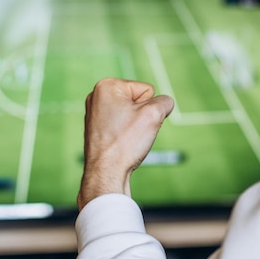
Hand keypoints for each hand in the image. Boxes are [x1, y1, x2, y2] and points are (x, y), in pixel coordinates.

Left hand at [77, 78, 174, 209]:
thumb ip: (164, 102)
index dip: (149, 109)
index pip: (147, 90)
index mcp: (107, 86)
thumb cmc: (126, 142)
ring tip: (125, 140)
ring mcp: (95, 113)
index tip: (136, 124)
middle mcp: (97, 96)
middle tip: (131, 133)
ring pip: (132, 115)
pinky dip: (126, 135)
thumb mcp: (154, 115)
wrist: (106, 172)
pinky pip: (122, 126)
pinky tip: (120, 145)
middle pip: (138, 101)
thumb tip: (164, 103)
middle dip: (142, 117)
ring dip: (135, 127)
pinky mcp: (97, 128)